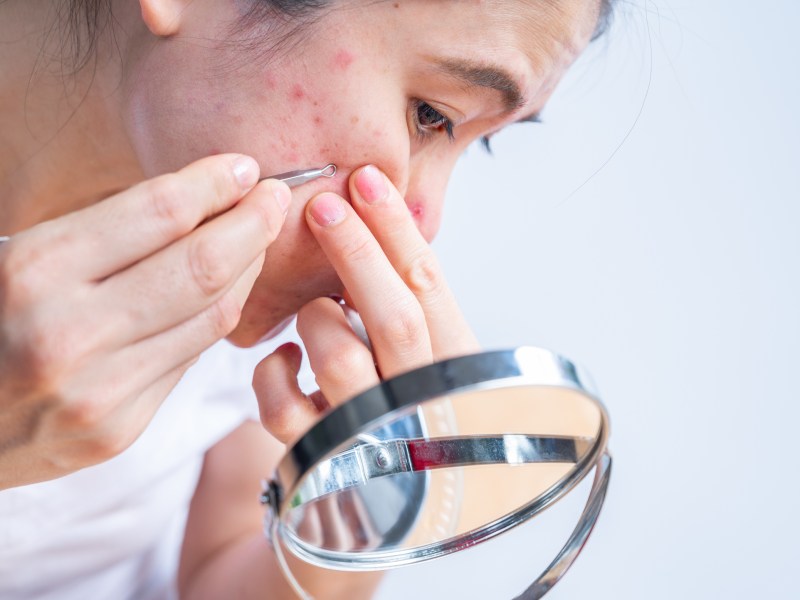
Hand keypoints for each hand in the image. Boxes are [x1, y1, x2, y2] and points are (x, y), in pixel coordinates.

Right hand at [0, 154, 289, 488]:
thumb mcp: (17, 257)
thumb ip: (100, 233)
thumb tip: (198, 202)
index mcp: (32, 271)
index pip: (160, 212)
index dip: (216, 183)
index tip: (246, 167)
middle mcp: (67, 333)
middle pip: (204, 265)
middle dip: (255, 222)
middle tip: (278, 196)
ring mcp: (98, 392)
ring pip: (213, 316)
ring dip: (249, 269)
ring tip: (259, 238)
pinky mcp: (117, 431)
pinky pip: (190, 359)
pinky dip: (216, 316)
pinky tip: (225, 290)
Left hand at [254, 164, 478, 444]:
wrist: (400, 500)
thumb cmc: (410, 409)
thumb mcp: (429, 357)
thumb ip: (414, 307)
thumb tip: (382, 224)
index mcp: (454, 368)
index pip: (429, 286)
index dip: (396, 230)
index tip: (365, 179)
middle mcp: (419, 403)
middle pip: (394, 317)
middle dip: (357, 252)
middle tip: (324, 203)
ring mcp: (371, 434)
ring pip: (341, 358)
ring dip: (318, 319)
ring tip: (316, 309)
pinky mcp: (322, 460)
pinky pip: (285, 408)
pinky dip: (274, 372)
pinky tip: (286, 358)